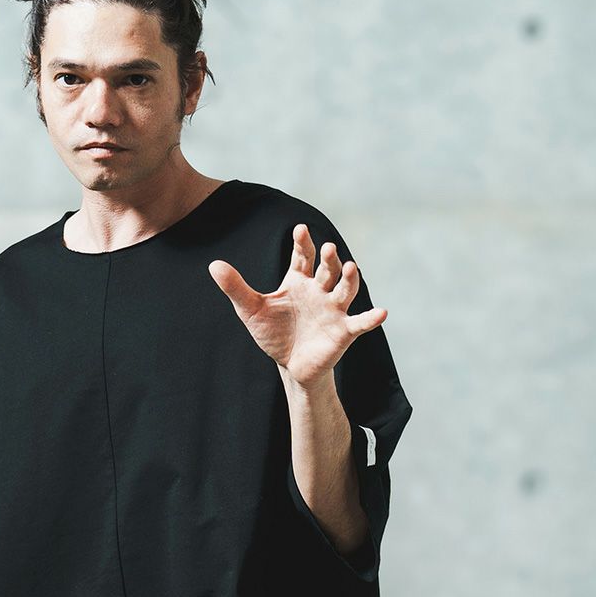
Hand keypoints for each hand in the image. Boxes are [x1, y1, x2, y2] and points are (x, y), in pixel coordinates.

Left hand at [208, 223, 388, 385]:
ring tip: (351, 267)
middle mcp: (320, 290)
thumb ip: (236, 288)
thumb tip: (213, 265)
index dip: (302, 243)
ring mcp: (334, 309)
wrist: (290, 365)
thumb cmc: (273, 333)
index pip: (303, 256)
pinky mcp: (343, 331)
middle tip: (327, 248)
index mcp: (299, 280)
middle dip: (329, 258)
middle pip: (327, 269)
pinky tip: (382, 313)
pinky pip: (360, 323)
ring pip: (345, 289)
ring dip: (349, 278)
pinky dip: (372, 318)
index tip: (299, 231)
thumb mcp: (251, 310)